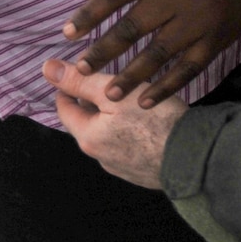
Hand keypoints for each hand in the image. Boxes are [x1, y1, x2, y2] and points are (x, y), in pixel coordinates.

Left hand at [44, 59, 185, 186]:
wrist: (193, 157)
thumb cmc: (155, 121)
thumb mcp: (115, 92)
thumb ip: (81, 80)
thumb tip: (47, 69)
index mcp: (87, 137)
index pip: (65, 107)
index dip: (69, 86)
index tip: (81, 71)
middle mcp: (99, 157)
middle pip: (87, 122)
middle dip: (95, 102)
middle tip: (114, 81)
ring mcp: (121, 168)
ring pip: (109, 135)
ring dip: (114, 119)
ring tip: (134, 100)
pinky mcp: (141, 173)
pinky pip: (128, 147)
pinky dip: (131, 133)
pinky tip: (149, 123)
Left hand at [60, 0, 240, 105]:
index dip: (90, 12)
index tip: (67, 33)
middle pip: (133, 25)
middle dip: (104, 50)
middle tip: (81, 68)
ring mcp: (199, 20)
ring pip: (157, 53)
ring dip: (130, 75)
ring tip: (107, 92)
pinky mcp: (214, 41)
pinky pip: (185, 70)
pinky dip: (164, 87)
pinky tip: (144, 101)